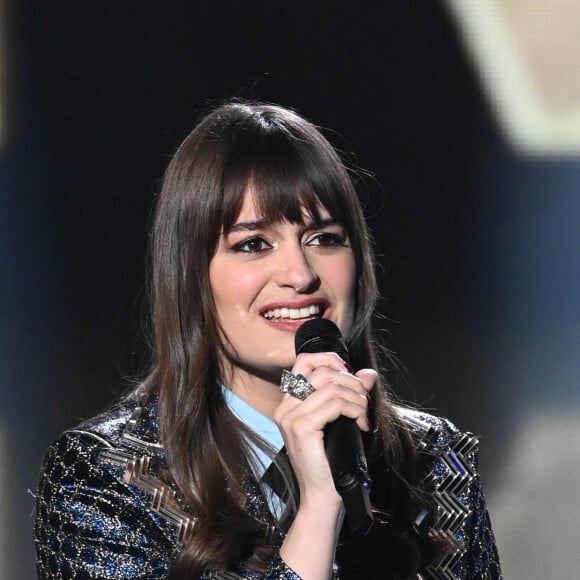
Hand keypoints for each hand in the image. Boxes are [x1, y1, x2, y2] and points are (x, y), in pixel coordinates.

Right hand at [273, 352, 375, 509]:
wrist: (322, 496)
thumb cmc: (331, 463)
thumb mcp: (341, 422)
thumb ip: (350, 394)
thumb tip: (367, 373)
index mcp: (289, 403)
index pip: (304, 362)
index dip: (330, 360)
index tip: (350, 375)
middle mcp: (285, 407)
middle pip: (321, 370)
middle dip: (351, 381)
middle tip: (363, 400)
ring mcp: (291, 417)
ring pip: (332, 387)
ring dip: (356, 398)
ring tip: (363, 415)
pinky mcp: (302, 427)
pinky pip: (335, 403)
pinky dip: (354, 409)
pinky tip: (360, 425)